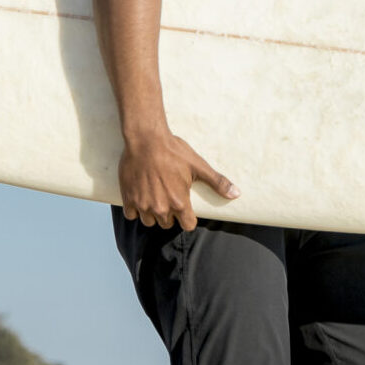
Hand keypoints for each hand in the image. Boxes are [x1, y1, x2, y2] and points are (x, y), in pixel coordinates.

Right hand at [119, 130, 238, 230]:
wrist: (146, 139)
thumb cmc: (173, 151)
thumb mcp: (198, 166)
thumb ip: (217, 182)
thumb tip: (236, 194)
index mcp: (179, 203)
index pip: (187, 225)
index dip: (188, 217)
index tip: (185, 208)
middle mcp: (161, 208)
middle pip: (167, 224)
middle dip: (170, 214)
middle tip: (168, 197)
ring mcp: (143, 205)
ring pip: (149, 221)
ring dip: (152, 213)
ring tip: (155, 197)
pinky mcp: (128, 199)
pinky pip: (131, 215)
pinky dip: (135, 209)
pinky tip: (140, 196)